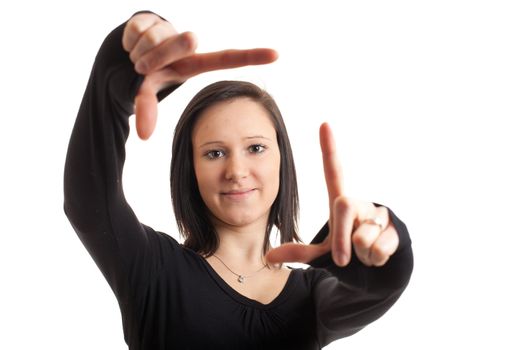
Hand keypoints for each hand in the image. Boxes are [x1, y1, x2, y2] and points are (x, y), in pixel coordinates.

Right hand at [122, 13, 277, 139]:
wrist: (125, 53)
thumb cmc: (150, 76)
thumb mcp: (151, 92)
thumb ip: (149, 109)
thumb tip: (143, 135)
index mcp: (195, 64)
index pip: (226, 59)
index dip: (251, 57)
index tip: (276, 55)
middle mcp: (186, 44)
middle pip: (180, 44)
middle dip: (160, 53)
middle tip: (144, 66)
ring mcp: (169, 29)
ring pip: (152, 41)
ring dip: (139, 55)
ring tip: (139, 59)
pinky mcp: (149, 18)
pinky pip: (135, 33)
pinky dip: (128, 44)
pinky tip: (133, 46)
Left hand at [265, 123, 399, 266]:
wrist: (375, 274)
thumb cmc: (347, 258)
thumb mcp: (322, 255)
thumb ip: (300, 252)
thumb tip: (269, 256)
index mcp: (341, 203)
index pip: (334, 172)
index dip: (329, 148)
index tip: (324, 124)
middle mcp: (360, 203)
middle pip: (344, 206)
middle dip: (340, 239)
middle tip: (342, 259)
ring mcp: (379, 214)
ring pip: (362, 236)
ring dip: (359, 255)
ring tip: (364, 255)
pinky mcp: (396, 229)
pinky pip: (379, 248)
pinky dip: (374, 261)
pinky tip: (378, 259)